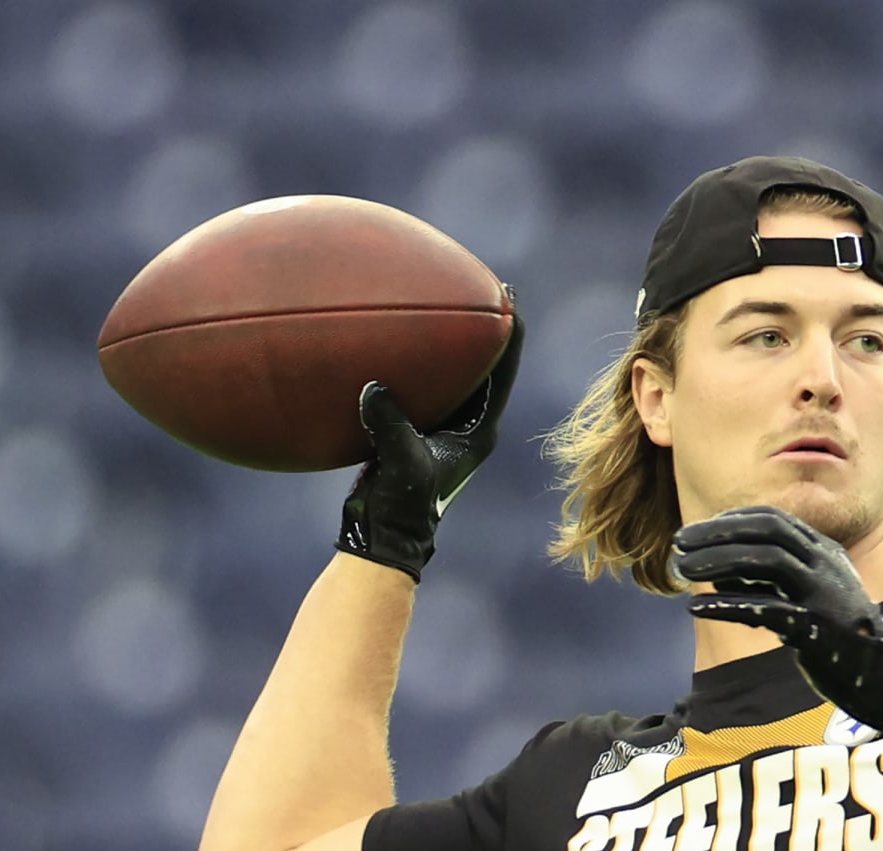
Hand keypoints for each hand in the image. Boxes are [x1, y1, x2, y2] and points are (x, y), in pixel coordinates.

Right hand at [336, 296, 524, 579]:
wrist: (385, 537)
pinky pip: (426, 384)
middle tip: (482, 282)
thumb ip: (389, 423)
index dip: (509, 330)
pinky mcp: (421, 429)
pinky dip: (418, 361)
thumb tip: (373, 387)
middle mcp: (470, 424)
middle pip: (487, 362)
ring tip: (447, 297)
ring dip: (455, 340)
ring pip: (458, 372)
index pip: (503, 369)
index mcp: (480, 428)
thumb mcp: (398, 462)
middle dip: (485, 323)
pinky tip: (396, 338)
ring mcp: (447, 427)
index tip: (508, 294)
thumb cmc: (400, 506)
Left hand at [672, 506, 882, 734]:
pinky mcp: (816, 629)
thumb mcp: (807, 595)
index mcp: (824, 553)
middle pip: (767, 531)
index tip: (699, 530)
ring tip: (683, 567)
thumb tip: (720, 569)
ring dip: (719, 560)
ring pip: (767, 560)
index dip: (731, 519)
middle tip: (680, 542)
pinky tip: (697, 606)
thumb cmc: (838, 635)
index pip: (773, 519)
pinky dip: (729, 605)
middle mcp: (825, 566)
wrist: (881, 676)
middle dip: (719, 532)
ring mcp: (823, 595)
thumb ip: (770, 579)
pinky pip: (768, 609)